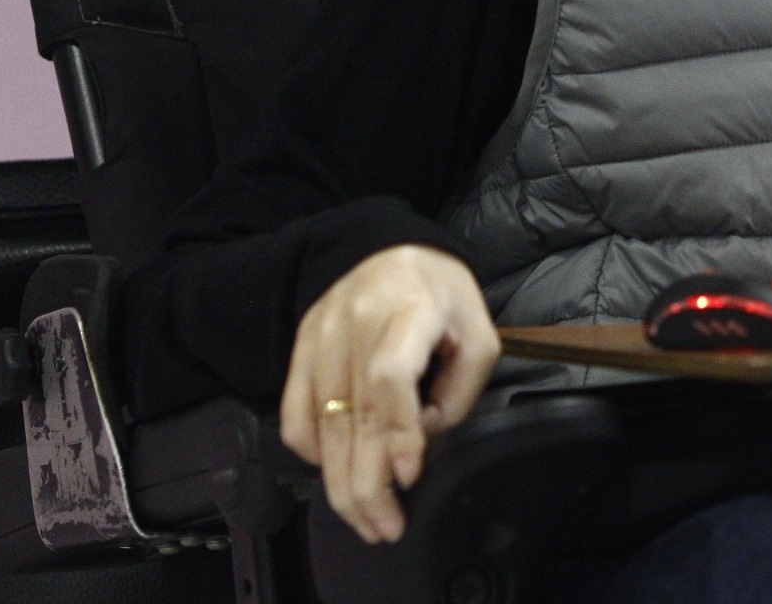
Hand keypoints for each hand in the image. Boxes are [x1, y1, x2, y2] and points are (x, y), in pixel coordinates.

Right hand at [279, 244, 499, 543]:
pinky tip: (335, 474)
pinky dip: (311, 452)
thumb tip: (426, 436)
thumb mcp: (476, 326)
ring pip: (322, 425)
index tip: (409, 473)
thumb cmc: (438, 290)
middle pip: (353, 414)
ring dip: (341, 483)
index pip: (390, 375)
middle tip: (387, 526)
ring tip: (366, 520)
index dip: (398, 429)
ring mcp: (320, 338)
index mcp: (408, 309)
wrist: (380, 246)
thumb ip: (461, 384)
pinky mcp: (299, 351)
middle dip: (368, 483)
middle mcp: (356, 324)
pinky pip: (295, 414)